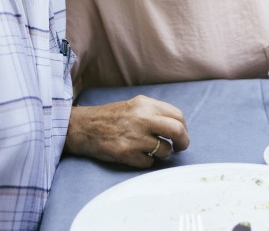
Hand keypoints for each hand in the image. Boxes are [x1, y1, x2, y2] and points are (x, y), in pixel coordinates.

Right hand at [65, 95, 190, 167]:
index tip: (181, 135)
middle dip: (183, 142)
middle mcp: (142, 119)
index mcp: (146, 105)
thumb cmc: (112, 117)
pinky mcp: (127, 153)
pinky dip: (146, 161)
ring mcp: (135, 137)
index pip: (178, 116)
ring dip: (161, 153)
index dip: (184, 128)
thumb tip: (178, 127)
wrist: (84, 126)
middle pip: (177, 131)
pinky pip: (149, 162)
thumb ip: (156, 112)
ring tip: (149, 149)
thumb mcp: (135, 105)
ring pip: (165, 151)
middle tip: (179, 147)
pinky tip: (136, 154)